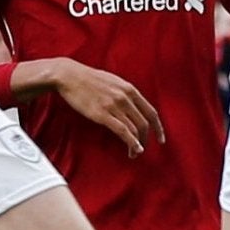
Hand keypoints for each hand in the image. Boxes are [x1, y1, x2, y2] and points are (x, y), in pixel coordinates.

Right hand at [30, 57, 164, 155]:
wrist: (70, 76)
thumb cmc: (89, 79)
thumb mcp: (114, 82)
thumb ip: (125, 93)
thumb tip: (132, 105)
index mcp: (130, 90)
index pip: (151, 112)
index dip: (158, 128)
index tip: (160, 139)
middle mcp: (126, 98)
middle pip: (144, 123)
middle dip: (146, 139)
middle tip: (142, 149)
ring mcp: (114, 106)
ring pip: (134, 130)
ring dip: (137, 144)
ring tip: (134, 153)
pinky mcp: (102, 114)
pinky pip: (122, 131)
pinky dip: (131, 142)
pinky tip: (134, 150)